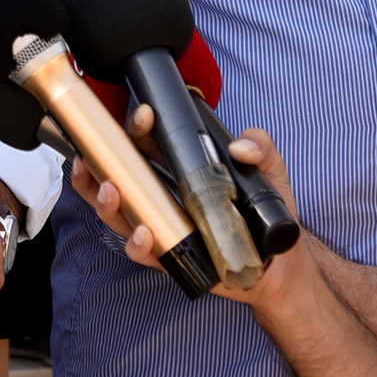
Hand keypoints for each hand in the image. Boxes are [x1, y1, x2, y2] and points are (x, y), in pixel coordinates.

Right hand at [74, 124, 307, 311]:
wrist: (278, 260)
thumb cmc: (262, 213)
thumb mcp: (268, 169)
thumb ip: (260, 146)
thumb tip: (240, 148)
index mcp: (175, 168)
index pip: (142, 143)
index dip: (135, 127)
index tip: (145, 115)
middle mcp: (160, 195)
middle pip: (115, 177)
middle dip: (98, 166)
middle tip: (98, 157)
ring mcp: (161, 225)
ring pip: (117, 214)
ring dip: (106, 203)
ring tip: (112, 192)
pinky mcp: (169, 256)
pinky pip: (142, 252)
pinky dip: (137, 244)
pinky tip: (144, 234)